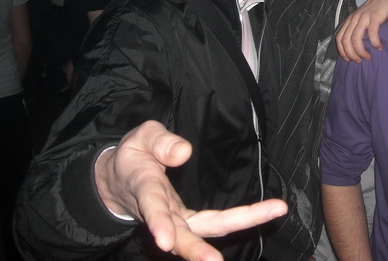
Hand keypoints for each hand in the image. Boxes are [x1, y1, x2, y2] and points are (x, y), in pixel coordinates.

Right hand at [94, 121, 285, 260]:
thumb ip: (160, 142)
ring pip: (201, 233)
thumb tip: (185, 153)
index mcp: (145, 187)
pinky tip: (265, 213)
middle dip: (196, 250)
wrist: (119, 180)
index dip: (158, 223)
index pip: (151, 207)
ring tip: (267, 217)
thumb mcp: (141, 138)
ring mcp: (176, 219)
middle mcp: (162, 211)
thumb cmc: (134, 157)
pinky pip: (213, 224)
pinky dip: (238, 221)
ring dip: (228, 236)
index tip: (164, 241)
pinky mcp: (188, 220)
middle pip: (180, 234)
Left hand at [335, 0, 387, 62]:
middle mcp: (355, 18)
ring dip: (361, 51)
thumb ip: (359, 27)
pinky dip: (374, 43)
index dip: (342, 50)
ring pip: (356, 38)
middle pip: (346, 40)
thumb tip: (357, 45)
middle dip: (351, 54)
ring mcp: (364, 17)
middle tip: (359, 61)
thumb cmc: (378, 8)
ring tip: (368, 57)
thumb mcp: (365, 17)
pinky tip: (379, 47)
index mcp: (350, 19)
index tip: (348, 59)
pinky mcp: (375, 16)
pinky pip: (372, 33)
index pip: (340, 37)